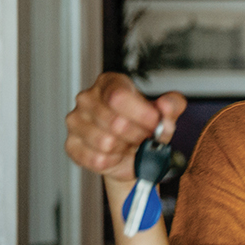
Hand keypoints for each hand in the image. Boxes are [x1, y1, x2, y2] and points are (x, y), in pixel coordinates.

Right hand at [65, 72, 184, 182]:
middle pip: (115, 122)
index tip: (154, 123)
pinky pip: (95, 159)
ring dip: (125, 149)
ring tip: (129, 145)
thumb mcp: (165, 114)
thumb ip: (172, 105)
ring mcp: (76, 122)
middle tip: (144, 137)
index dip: (141, 114)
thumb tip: (166, 105)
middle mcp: (88, 99)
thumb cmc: (144, 127)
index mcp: (110, 83)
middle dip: (138, 135)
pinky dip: (112, 162)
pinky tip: (116, 154)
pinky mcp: (72, 145)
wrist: (132, 152)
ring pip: (105, 143)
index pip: (118, 96)